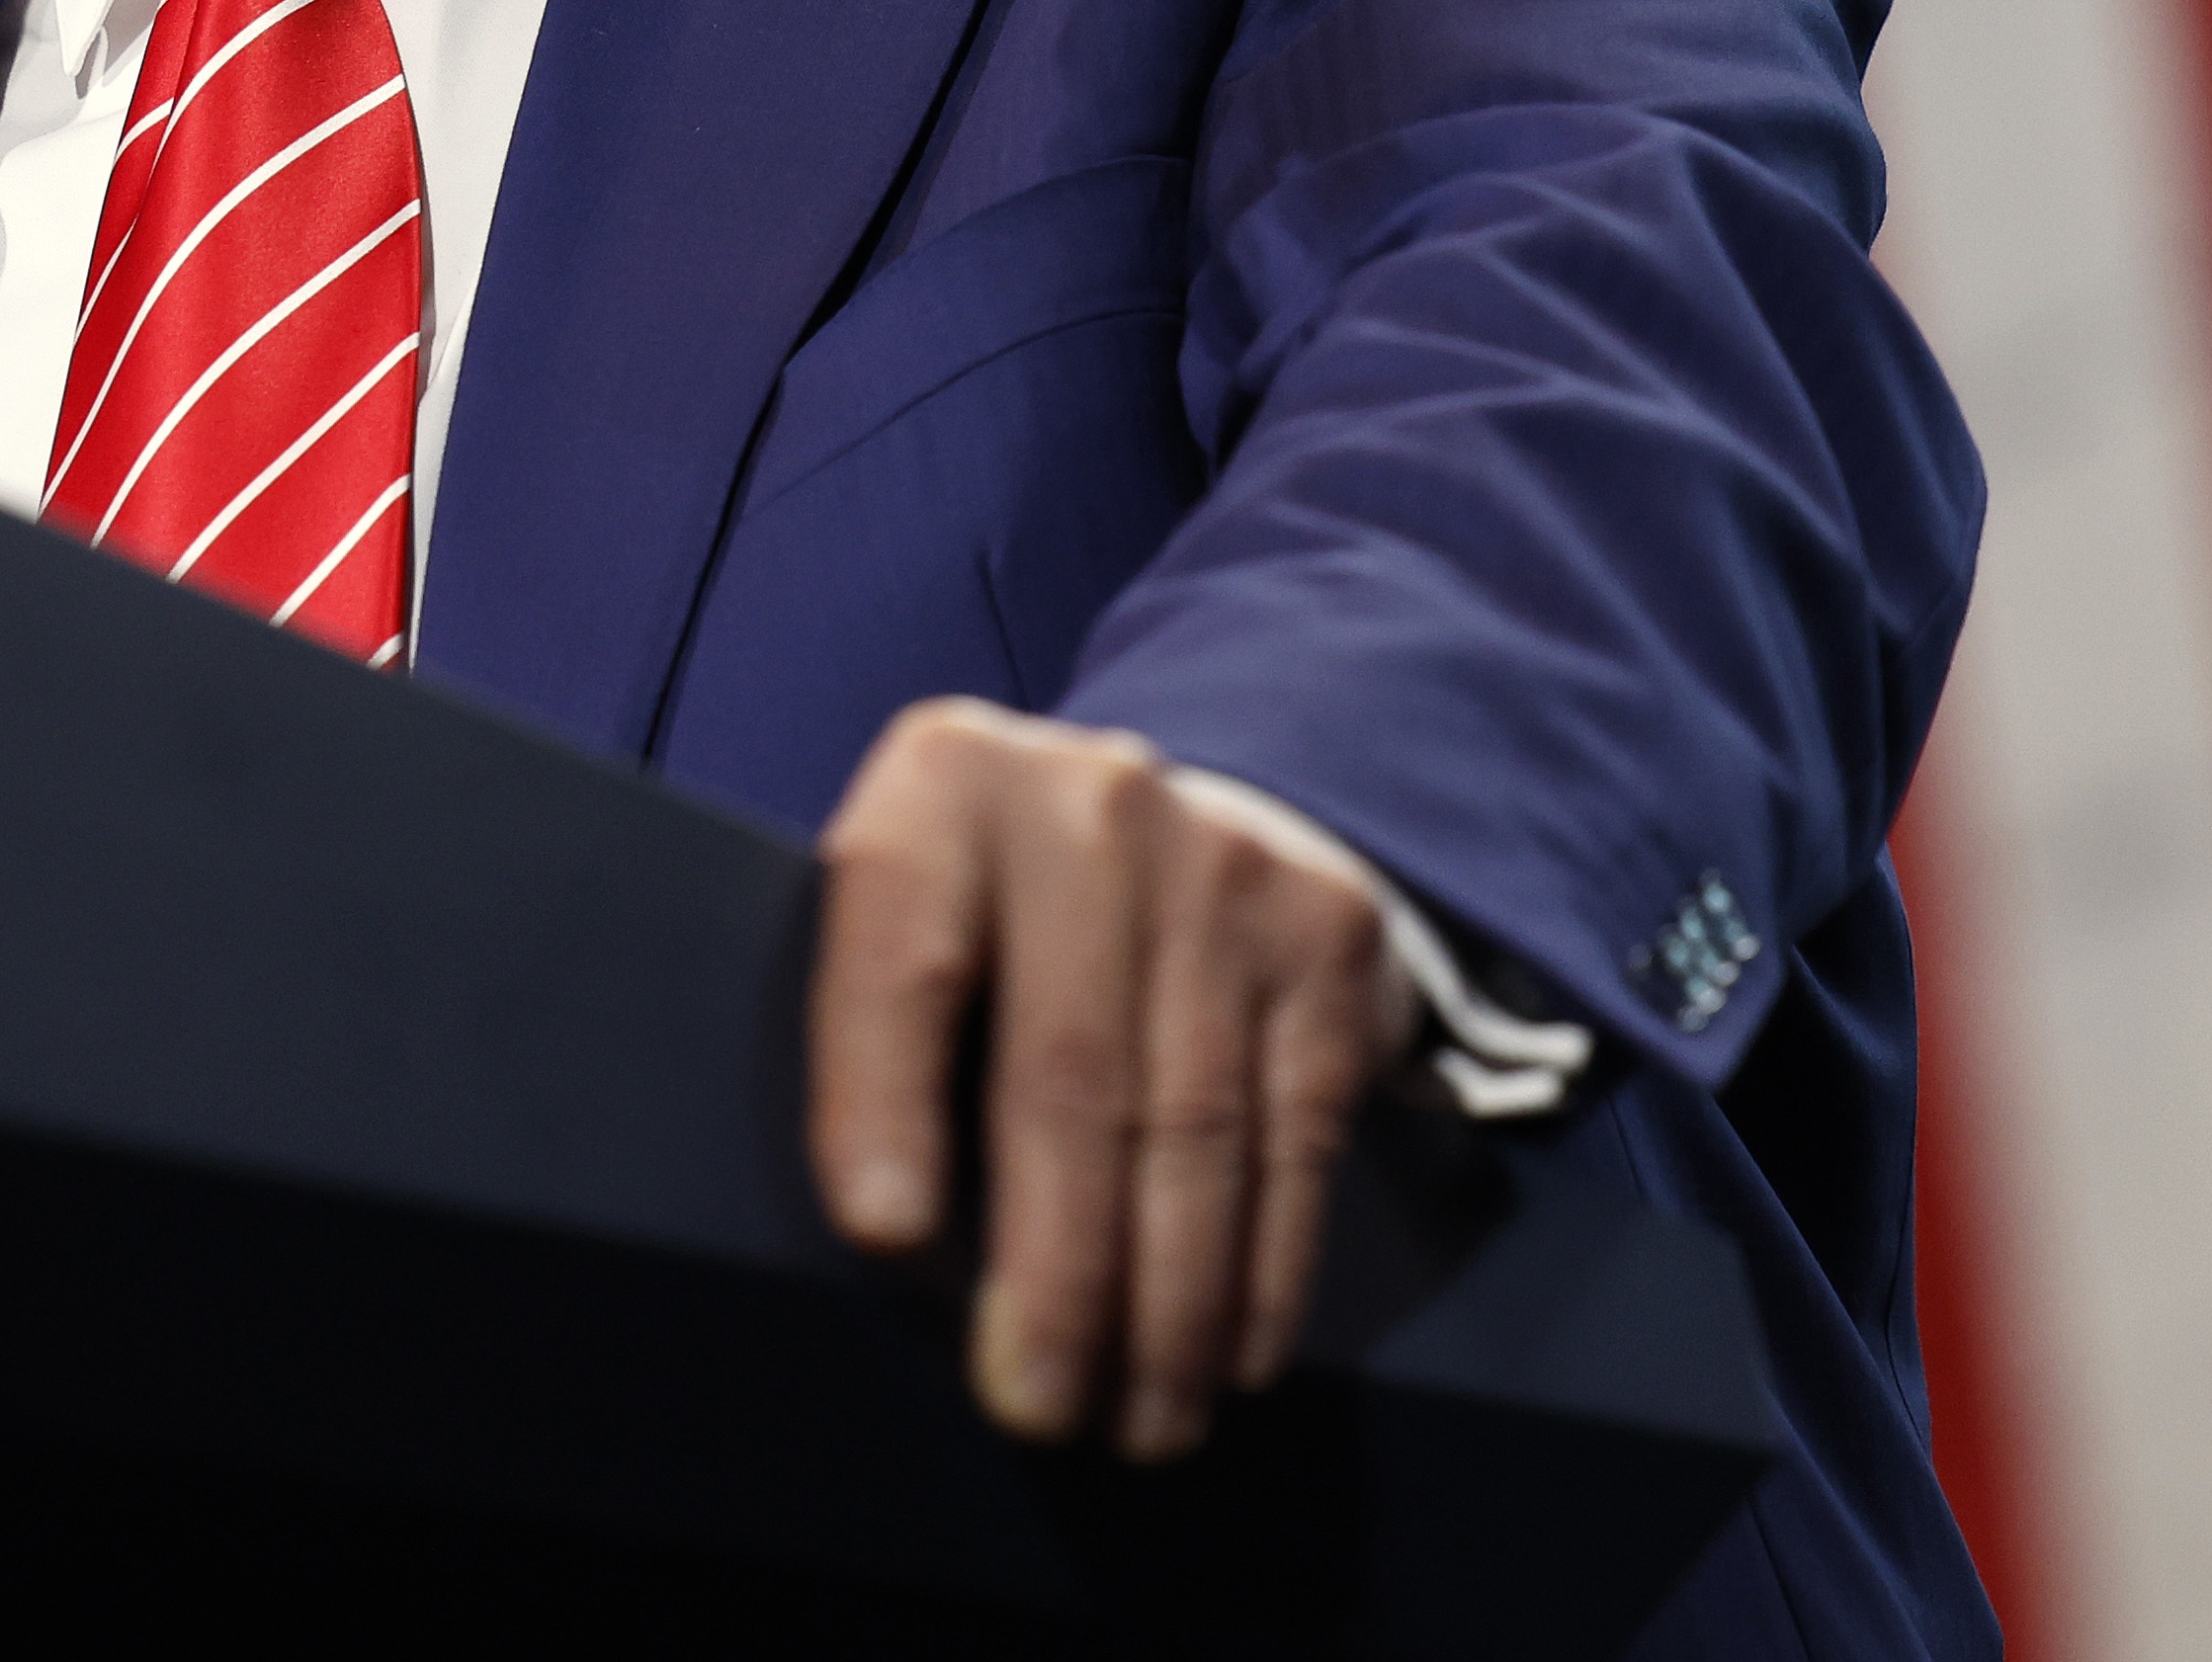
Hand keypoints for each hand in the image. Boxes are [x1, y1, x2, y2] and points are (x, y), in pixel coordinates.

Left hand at [807, 700, 1418, 1460]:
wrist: (1168, 821)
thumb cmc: (993, 926)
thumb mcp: (909, 930)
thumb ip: (886, 1049)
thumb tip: (912, 1263)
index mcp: (940, 791)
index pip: (901, 955)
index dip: (885, 1100)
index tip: (884, 1240)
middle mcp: (1088, 804)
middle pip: (1071, 1070)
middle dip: (1059, 1267)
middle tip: (1040, 1407)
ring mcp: (1223, 857)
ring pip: (1197, 1120)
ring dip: (1171, 1302)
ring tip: (1143, 1420)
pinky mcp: (1326, 925)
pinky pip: (1299, 1130)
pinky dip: (1269, 1263)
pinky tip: (1235, 1350)